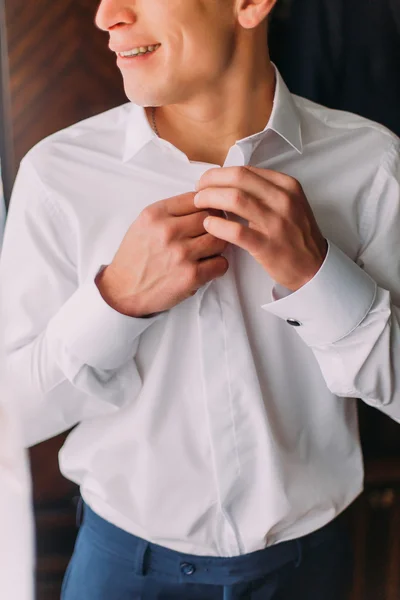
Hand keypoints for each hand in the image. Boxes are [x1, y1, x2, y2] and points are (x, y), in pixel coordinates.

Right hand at [96, 192, 227, 316]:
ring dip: (218, 246)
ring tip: (208, 252)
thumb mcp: (144, 224)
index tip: (206, 215)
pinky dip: (218, 266)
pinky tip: (206, 268)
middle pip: (211, 217)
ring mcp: (181, 253)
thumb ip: (170, 212)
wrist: (123, 291)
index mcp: (156, 214)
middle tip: (210, 235)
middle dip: (215, 226)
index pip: (197, 198)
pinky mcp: (191, 275)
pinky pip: (221, 264)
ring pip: (220, 239)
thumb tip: (203, 203)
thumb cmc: (136, 257)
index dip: (206, 207)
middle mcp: (168, 231)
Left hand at [194, 166, 327, 290]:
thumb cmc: (296, 235)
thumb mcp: (289, 203)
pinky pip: (235, 231)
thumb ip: (264, 190)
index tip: (207, 181)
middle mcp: (283, 200)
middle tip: (198, 190)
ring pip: (235, 199)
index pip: (245, 170)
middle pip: (237, 178)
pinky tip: (208, 225)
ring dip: (210, 199)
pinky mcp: (267, 245)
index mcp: (287, 186)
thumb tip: (230, 182)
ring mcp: (276, 223)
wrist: (314, 267)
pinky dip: (217, 225)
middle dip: (211, 182)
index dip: (220, 173)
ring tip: (199, 205)